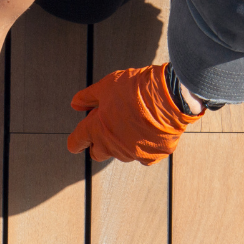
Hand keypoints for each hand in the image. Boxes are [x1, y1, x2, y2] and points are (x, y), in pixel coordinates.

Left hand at [67, 63, 201, 164]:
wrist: (169, 96)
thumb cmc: (136, 89)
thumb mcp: (105, 87)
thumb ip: (87, 97)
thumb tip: (75, 104)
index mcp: (96, 130)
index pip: (76, 142)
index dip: (75, 141)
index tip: (76, 142)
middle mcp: (111, 146)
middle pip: (97, 153)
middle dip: (98, 144)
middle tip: (107, 129)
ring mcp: (131, 153)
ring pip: (121, 153)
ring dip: (122, 143)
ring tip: (133, 122)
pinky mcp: (151, 156)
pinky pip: (143, 156)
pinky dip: (144, 146)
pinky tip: (149, 131)